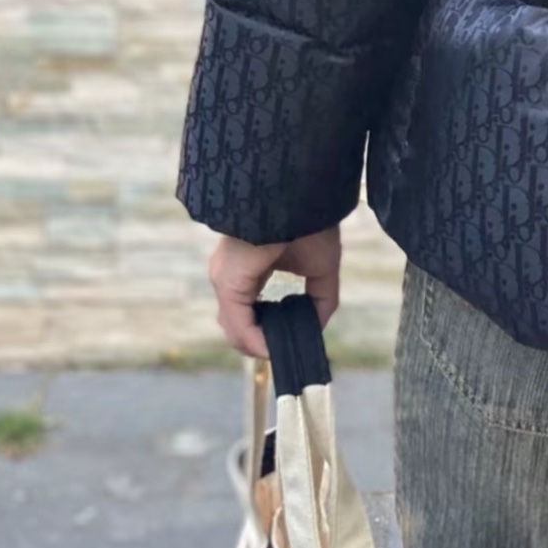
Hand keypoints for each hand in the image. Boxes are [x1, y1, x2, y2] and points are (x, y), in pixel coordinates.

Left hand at [209, 227, 341, 359]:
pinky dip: (255, 342)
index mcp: (248, 268)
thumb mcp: (322, 266)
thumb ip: (320, 299)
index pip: (250, 310)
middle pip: (239, 323)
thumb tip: (317, 326)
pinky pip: (238, 323)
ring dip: (259, 346)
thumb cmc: (310, 221)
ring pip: (235, 328)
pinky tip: (273, 349)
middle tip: (288, 351)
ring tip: (282, 352)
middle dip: (263, 342)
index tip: (293, 338)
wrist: (300, 195)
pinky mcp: (229, 282)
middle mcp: (231, 275)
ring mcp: (226, 279)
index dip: (270, 330)